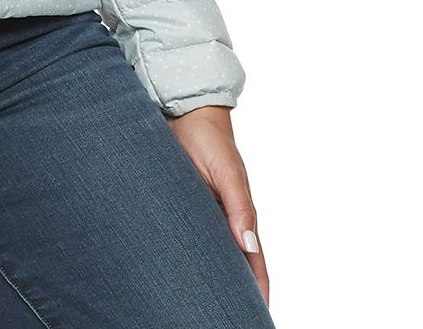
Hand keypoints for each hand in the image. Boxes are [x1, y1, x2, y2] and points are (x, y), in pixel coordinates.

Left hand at [165, 106, 269, 307]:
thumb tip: (249, 244)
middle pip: (228, 264)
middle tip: (221, 313)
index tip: (257, 314)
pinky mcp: (176, 205)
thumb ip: (240, 207)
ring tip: (190, 300)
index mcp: (240, 215)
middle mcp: (220, 220)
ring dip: (200, 273)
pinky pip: (178, 234)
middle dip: (227, 289)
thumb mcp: (228, 174)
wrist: (183, 113)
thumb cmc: (212, 140)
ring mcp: (198, 214)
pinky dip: (176, 250)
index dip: (257, 290)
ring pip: (202, 252)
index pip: (253, 263)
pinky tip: (165, 266)